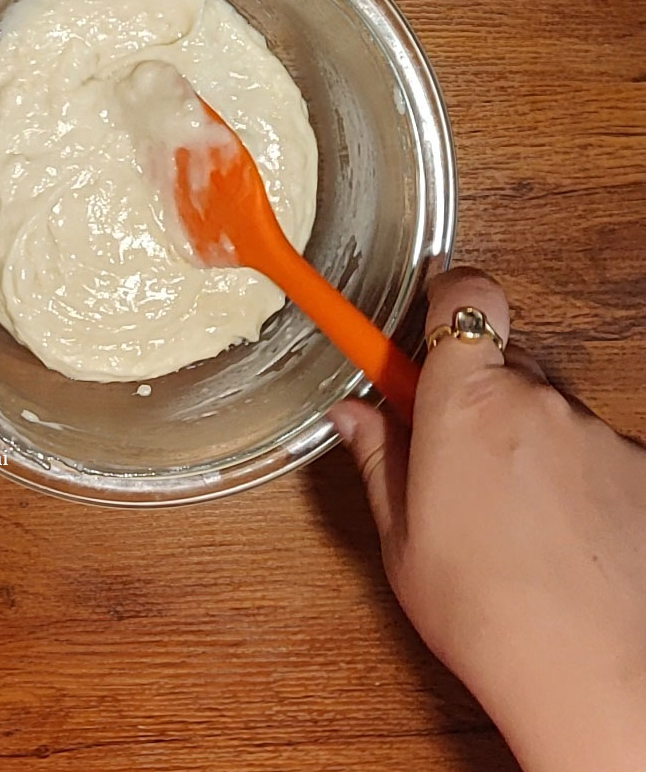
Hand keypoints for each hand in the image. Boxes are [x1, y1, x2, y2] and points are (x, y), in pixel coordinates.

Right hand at [331, 267, 645, 771]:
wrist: (596, 678)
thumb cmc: (487, 611)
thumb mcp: (402, 536)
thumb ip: (378, 457)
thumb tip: (353, 415)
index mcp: (464, 403)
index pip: (460, 297)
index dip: (443, 293)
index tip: (424, 306)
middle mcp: (536, 400)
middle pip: (502, 358)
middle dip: (476, 389)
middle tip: (451, 446)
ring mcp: (595, 432)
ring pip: (548, 407)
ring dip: (525, 437)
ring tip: (509, 513)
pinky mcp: (639, 465)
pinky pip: (592, 447)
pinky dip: (572, 472)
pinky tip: (557, 532)